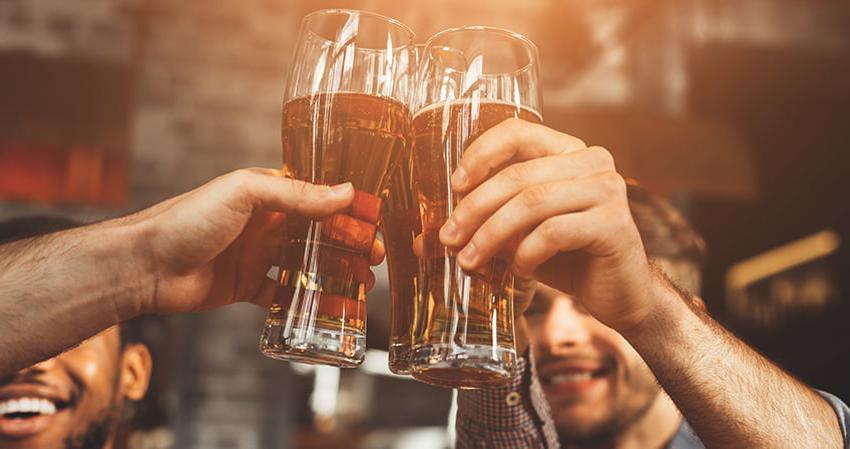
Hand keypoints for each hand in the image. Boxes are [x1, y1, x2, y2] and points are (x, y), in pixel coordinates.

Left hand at [128, 168, 383, 314]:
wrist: (145, 265)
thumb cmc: (188, 219)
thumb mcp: (245, 194)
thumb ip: (295, 194)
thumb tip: (344, 192)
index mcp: (266, 194)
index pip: (316, 196)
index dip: (346, 207)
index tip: (374, 219)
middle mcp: (264, 223)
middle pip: (317, 232)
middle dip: (349, 243)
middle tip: (375, 256)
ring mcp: (257, 256)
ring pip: (306, 263)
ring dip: (334, 272)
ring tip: (362, 282)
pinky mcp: (247, 286)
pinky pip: (283, 294)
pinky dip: (305, 300)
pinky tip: (327, 305)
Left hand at [439, 118, 655, 332]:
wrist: (619, 295)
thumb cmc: (566, 259)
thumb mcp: (519, 236)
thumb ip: (483, 227)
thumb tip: (423, 241)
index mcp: (568, 151)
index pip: (517, 131)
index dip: (480, 154)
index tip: (455, 186)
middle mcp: (592, 161)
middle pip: (518, 175)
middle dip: (474, 209)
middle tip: (448, 238)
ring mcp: (608, 190)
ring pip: (532, 203)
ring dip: (492, 235)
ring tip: (471, 261)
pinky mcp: (615, 224)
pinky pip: (554, 232)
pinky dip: (527, 253)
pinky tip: (519, 270)